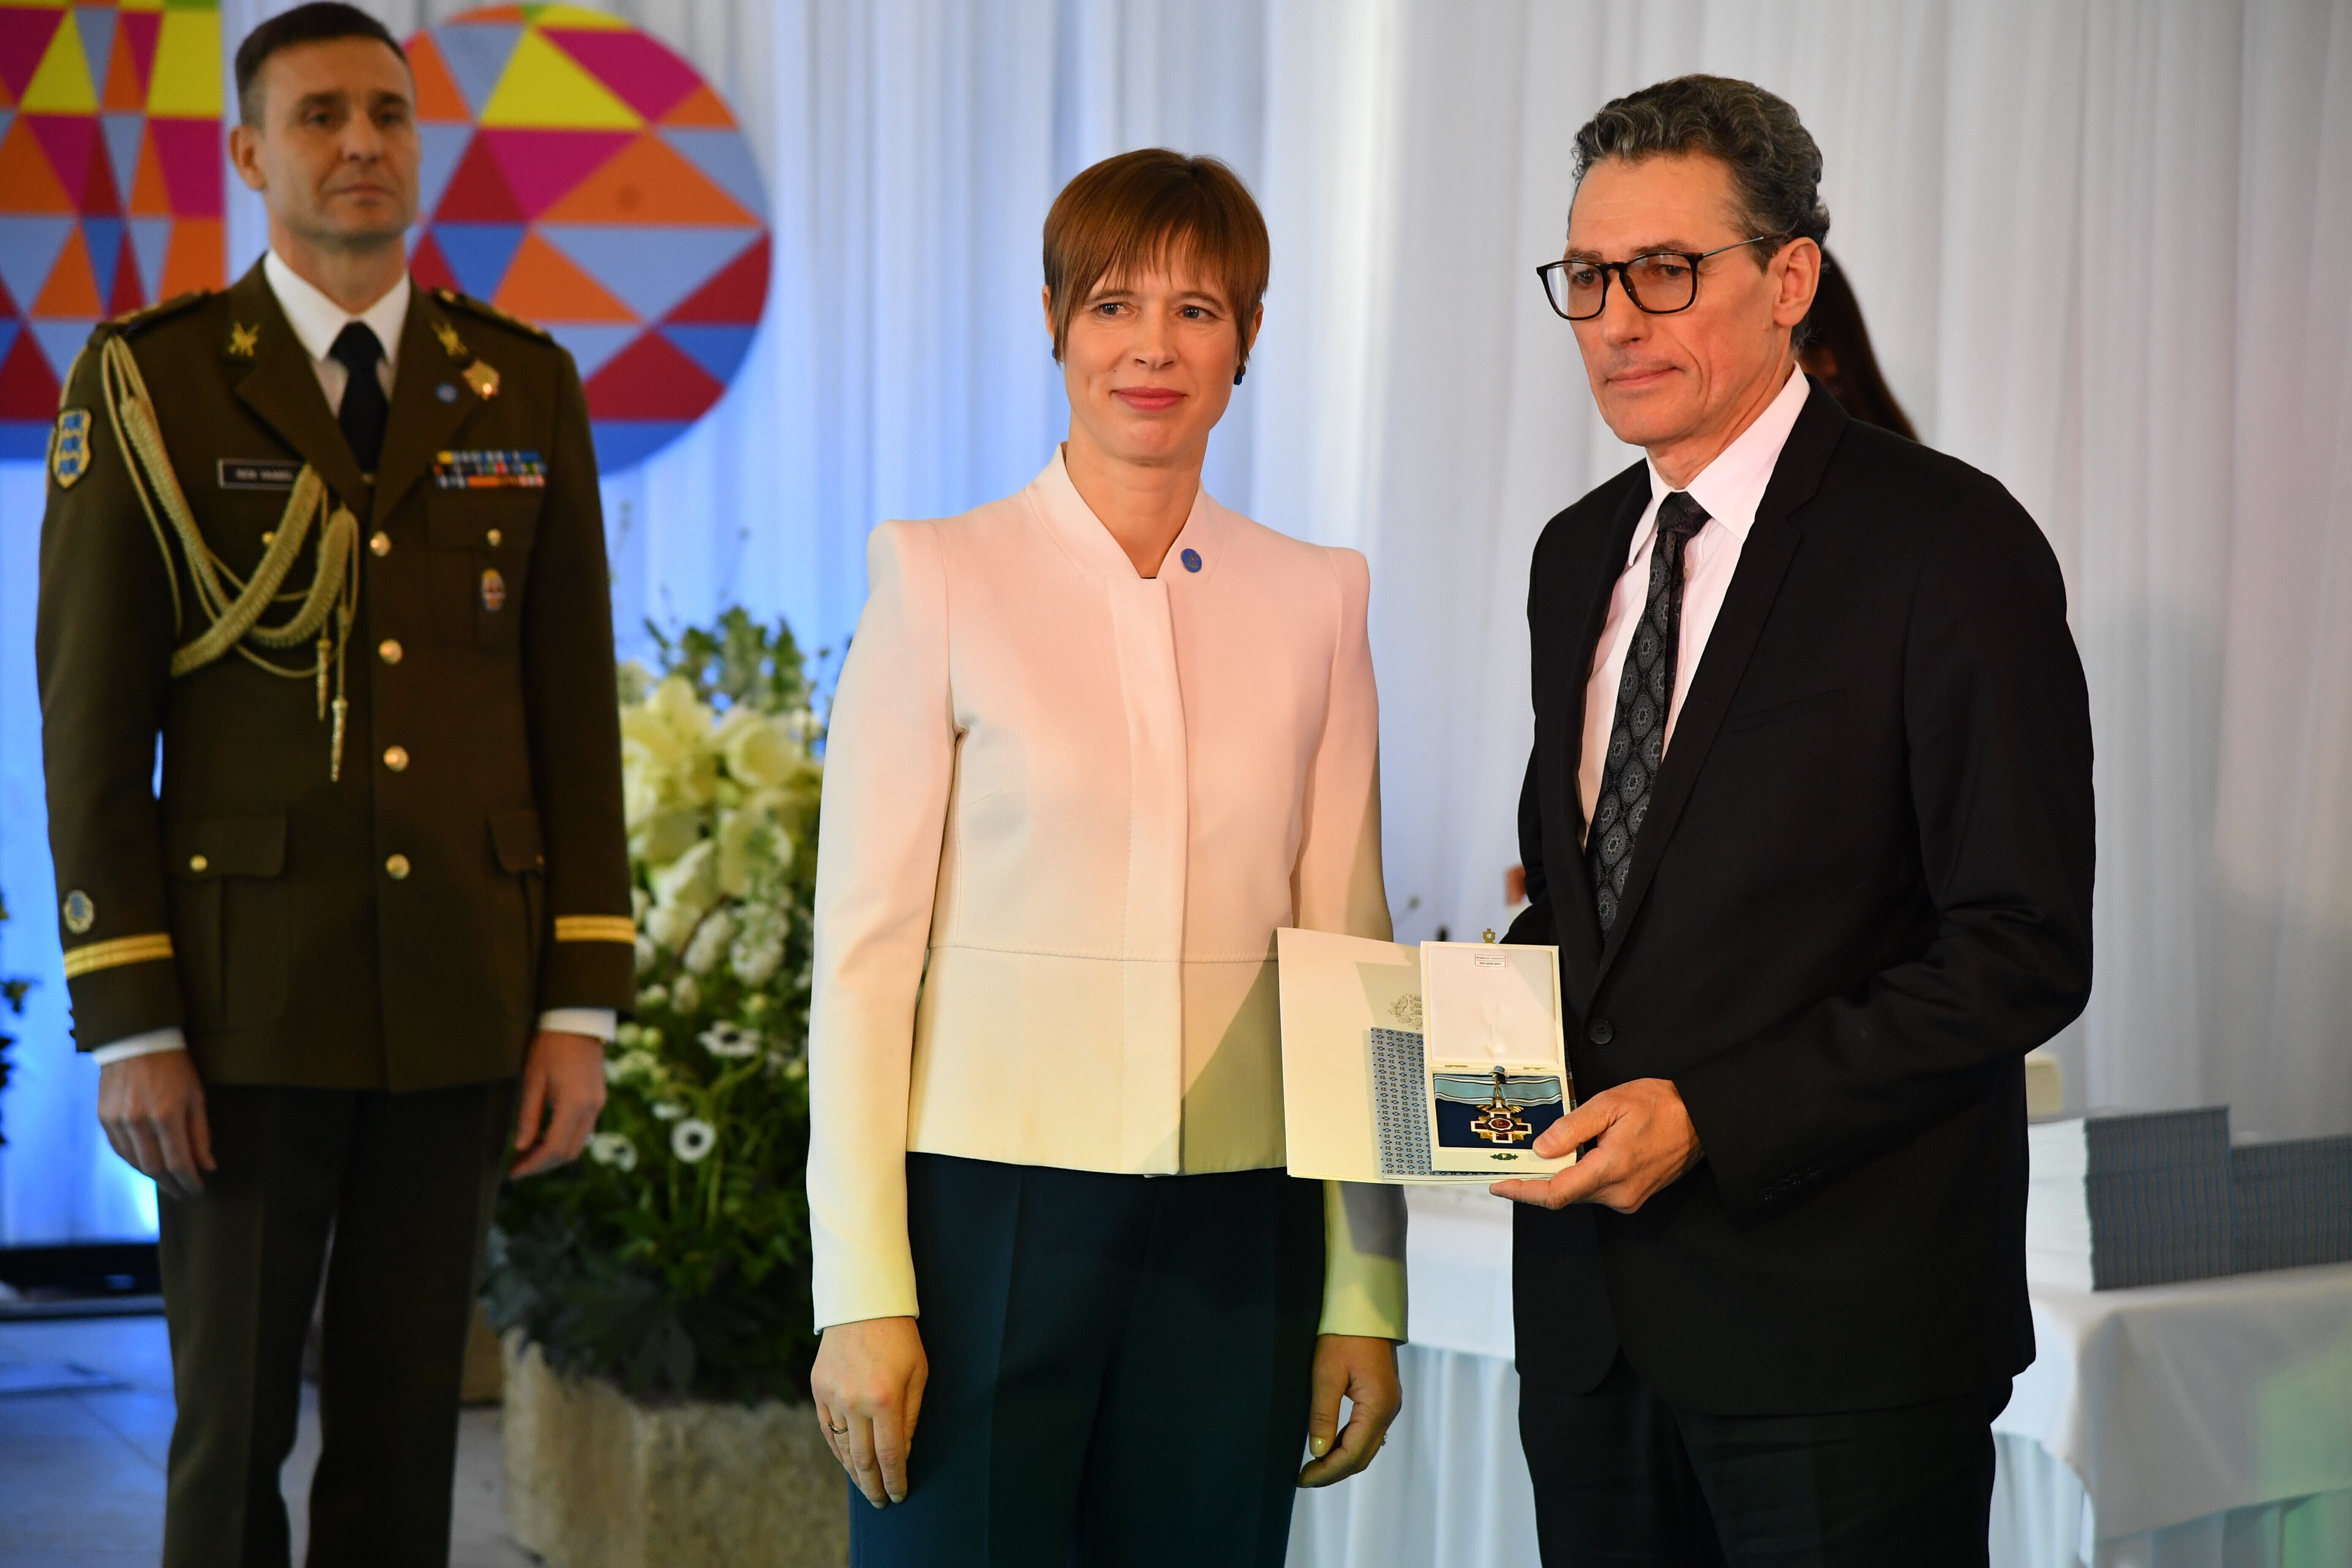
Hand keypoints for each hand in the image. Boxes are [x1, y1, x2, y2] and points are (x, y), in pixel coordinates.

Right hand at [97, 1051, 214, 1200]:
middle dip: (171, 1185)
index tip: (198, 1189)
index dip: (189, 1181)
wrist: (136, 1040)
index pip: (179, 1163)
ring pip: (134, 1163)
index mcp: (166, 1115)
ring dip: (152, 1176)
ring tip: (168, 1181)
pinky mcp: (103, 1117)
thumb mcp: (196, 1096)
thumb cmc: (175, 1067)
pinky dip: (134, 1161)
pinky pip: (119, 1150)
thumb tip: (208, 1166)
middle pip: (154, 1169)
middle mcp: (138, 1122)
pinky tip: (147, 1164)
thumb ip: (200, 1134)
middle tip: (184, 1191)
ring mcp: (117, 1121)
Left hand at [511, 1030, 606, 1176]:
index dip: (533, 1164)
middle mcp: (591, 1109)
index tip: (514, 1173)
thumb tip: (520, 1147)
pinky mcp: (598, 1099)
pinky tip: (545, 1137)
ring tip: (528, 1155)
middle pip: (569, 1152)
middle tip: (518, 1167)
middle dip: (543, 1165)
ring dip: (554, 1155)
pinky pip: (583, 1131)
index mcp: (573, 1104)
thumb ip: (528, 1116)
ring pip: (578, 1145)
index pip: (553, 1148)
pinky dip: (564, 1141)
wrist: (578, 1022)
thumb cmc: (551, 1047)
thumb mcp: (533, 1080)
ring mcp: (598, 1105)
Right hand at [811, 1316, 927, 1506]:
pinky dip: (837, 1449)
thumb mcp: (919, 1373)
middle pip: (863, 1459)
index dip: (894, 1479)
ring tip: (865, 1486)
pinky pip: (827, 1429)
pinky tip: (846, 1461)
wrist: (863, 1303)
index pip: (890, 1454)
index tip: (898, 1496)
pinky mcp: (818, 1388)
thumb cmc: (900, 1338)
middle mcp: (855, 1402)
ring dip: (854, 1471)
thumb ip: (911, 1416)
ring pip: (842, 1447)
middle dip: (873, 1485)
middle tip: (880, 1502)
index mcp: (885, 1399)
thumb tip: (903, 1453)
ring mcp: (832, 1396)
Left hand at [1298, 1333, 1400, 1486]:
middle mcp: (1389, 1410)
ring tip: (1312, 1466)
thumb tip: (1317, 1452)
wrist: (1364, 1308)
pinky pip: (1367, 1432)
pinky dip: (1348, 1445)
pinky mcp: (1383, 1398)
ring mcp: (1389, 1405)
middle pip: (1362, 1456)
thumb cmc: (1344, 1335)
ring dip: (1341, 1460)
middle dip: (1333, 1471)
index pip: (1352, 1454)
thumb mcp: (1326, 1373)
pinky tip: (1330, 1446)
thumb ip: (1323, 1415)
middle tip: (1303, 1478)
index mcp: (1378, 1407)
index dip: (1326, 1471)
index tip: (1302, 1479)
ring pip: (1366, 1447)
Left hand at [1490, 1076, 1701, 1213]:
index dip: (1523, 1191)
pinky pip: (1596, 1191)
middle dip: (1536, 1180)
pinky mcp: (1634, 1197)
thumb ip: (1572, 1128)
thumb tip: (1541, 1149)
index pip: (1555, 1193)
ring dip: (1559, 1177)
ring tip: (1544, 1155)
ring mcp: (1628, 1198)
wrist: (1701, 1120)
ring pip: (1580, 1193)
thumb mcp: (1610, 1104)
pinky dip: (1580, 1177)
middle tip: (1513, 1163)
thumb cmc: (1659, 1106)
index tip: (1499, 1185)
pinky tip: (1577, 1157)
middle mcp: (1619, 1193)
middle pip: (1564, 1195)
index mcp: (1610, 1170)